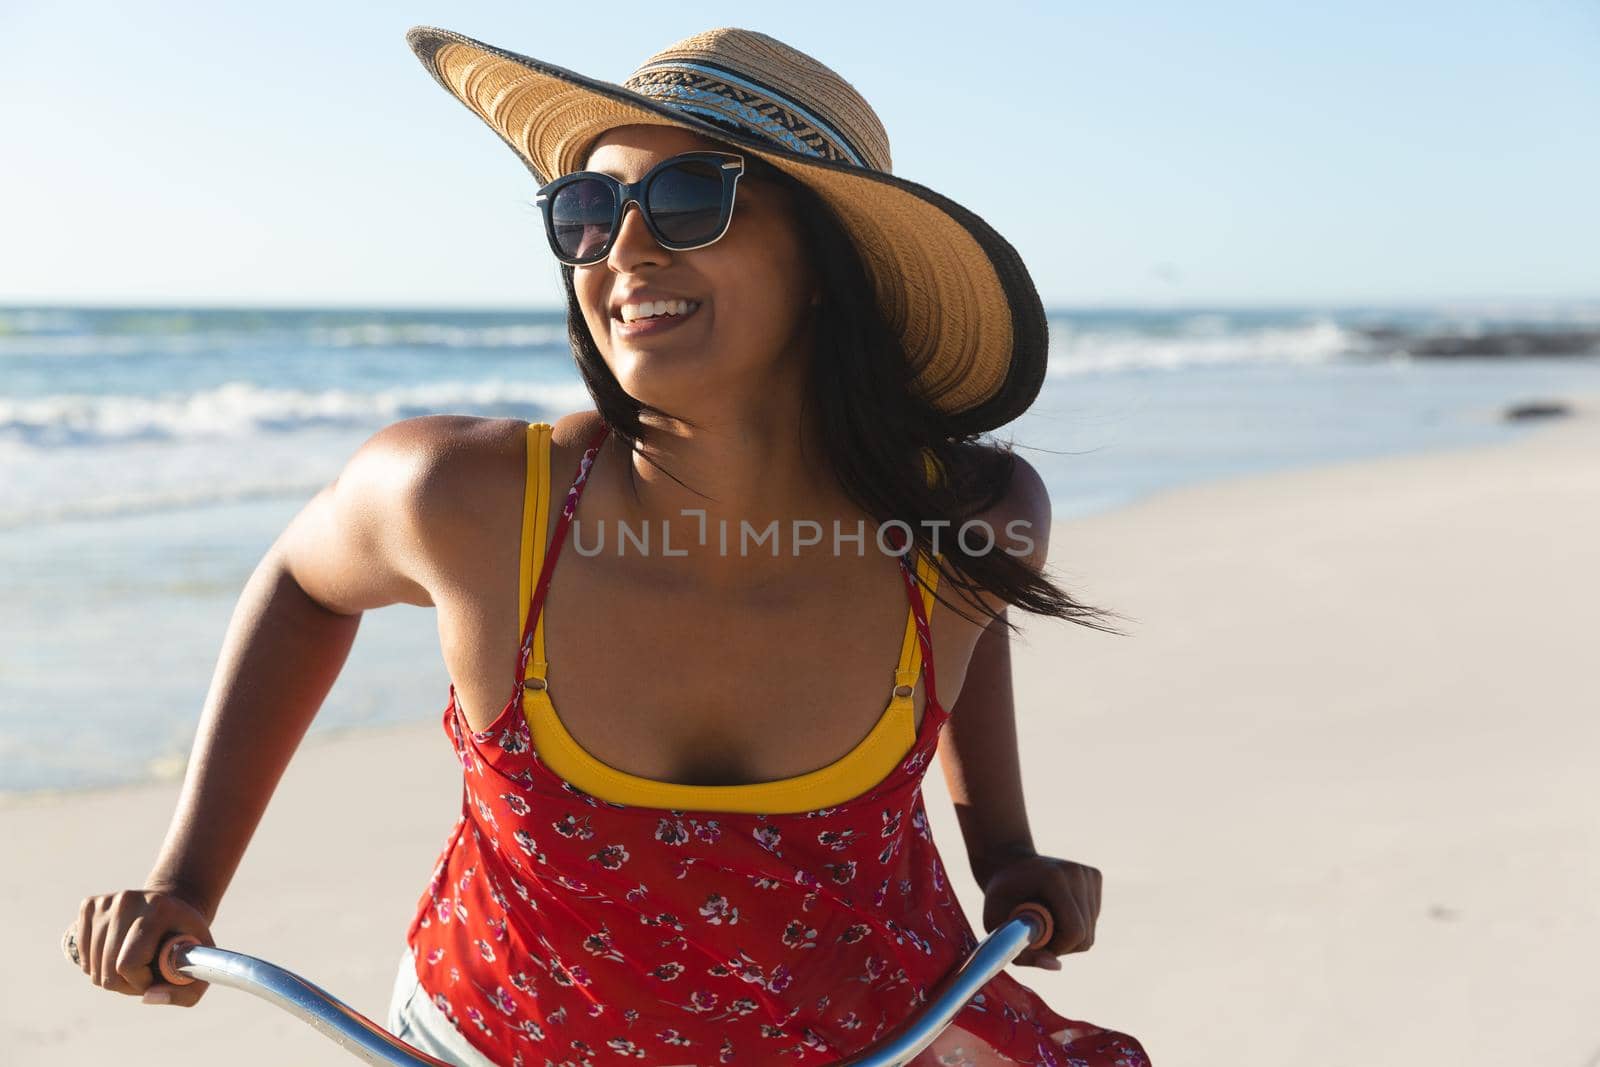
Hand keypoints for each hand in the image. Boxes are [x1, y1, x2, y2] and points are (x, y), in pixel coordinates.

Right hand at [68, 888, 215, 1005]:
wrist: (172, 907)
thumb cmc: (186, 941)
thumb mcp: (200, 965)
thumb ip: (186, 993)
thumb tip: (147, 997)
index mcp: (159, 909)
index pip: (128, 964)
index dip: (140, 982)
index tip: (155, 976)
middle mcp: (129, 900)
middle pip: (107, 969)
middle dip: (126, 983)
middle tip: (145, 972)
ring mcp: (106, 901)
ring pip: (91, 966)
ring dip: (111, 976)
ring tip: (134, 962)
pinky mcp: (89, 905)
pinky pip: (82, 955)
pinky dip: (97, 965)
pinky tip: (117, 952)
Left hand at [980, 852, 1100, 969]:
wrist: (1008, 863)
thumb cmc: (999, 897)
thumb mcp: (997, 923)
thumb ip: (1024, 952)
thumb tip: (1057, 966)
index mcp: (1054, 879)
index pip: (1075, 931)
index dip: (1058, 948)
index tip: (1037, 943)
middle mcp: (1076, 873)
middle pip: (1087, 935)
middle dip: (1063, 945)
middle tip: (1038, 933)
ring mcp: (1088, 873)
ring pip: (1091, 929)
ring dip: (1068, 935)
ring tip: (1045, 919)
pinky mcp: (1094, 876)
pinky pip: (1093, 917)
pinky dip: (1076, 922)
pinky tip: (1056, 909)